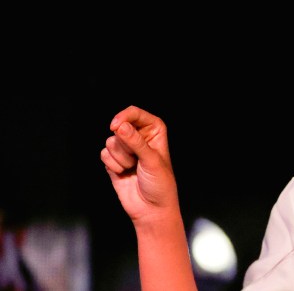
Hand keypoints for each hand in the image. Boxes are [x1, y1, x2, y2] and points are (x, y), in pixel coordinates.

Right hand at [101, 105, 179, 223]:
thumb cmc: (160, 184)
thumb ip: (135, 142)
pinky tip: (123, 173)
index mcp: (154, 131)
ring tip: (133, 168)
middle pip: (119, 127)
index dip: (124, 116)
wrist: (151, 209)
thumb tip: (120, 125)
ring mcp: (125, 149)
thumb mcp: (151, 160)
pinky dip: (112, 165)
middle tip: (137, 160)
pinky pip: (104, 154)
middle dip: (125, 145)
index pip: (136, 114)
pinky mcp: (114, 161)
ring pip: (110, 142)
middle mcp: (139, 137)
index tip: (115, 126)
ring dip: (120, 158)